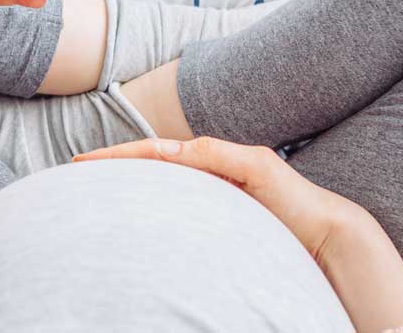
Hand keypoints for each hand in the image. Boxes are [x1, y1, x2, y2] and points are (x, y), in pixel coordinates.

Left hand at [74, 137, 402, 331]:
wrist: (326, 235)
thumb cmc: (277, 240)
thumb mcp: (227, 237)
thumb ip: (198, 231)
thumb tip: (159, 249)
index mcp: (207, 182)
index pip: (155, 172)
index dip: (120, 170)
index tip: (83, 174)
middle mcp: (217, 164)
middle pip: (155, 157)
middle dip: (115, 159)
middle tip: (76, 164)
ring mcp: (234, 160)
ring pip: (175, 152)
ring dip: (137, 155)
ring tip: (100, 160)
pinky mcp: (254, 163)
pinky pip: (210, 157)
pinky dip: (182, 156)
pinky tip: (157, 157)